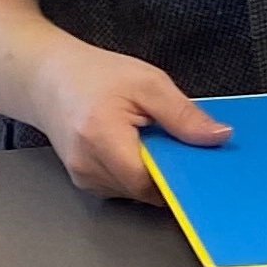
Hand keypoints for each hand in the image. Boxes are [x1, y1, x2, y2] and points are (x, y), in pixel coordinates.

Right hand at [23, 39, 230, 201]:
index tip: (200, 166)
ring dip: (152, 171)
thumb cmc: (94, 76)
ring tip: (149, 138)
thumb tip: (218, 137)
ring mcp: (83, 177)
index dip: (178, 175)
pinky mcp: (84, 181)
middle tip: (176, 143)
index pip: (150, 180)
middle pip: (144, 188)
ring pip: (135, 191)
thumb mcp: (149, 83)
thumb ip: (184, 115)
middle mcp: (87, 165)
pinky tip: (135, 147)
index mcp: (102, 137)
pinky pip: (123, 186)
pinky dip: (137, 171)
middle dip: (167, 170)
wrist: (48, 79)